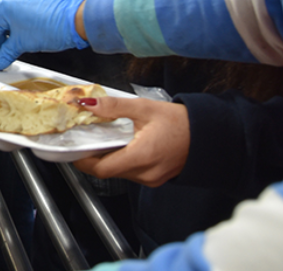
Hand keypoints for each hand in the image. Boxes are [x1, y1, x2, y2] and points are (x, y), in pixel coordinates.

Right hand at [0, 0, 87, 69]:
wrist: (75, 20)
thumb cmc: (51, 28)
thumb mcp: (23, 44)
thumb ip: (7, 52)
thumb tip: (1, 58)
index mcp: (5, 7)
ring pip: (11, 10)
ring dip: (9, 25)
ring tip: (14, 39)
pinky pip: (23, 7)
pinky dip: (21, 19)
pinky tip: (27, 29)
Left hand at [72, 96, 189, 186]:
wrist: (208, 135)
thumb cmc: (180, 122)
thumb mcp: (144, 108)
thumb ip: (113, 106)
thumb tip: (87, 103)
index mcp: (141, 156)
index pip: (102, 169)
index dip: (84, 161)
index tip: (74, 151)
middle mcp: (146, 173)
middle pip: (109, 172)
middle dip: (94, 158)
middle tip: (86, 142)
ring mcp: (152, 179)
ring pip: (120, 173)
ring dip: (109, 160)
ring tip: (105, 142)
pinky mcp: (156, 179)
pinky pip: (132, 174)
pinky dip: (123, 162)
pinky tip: (123, 147)